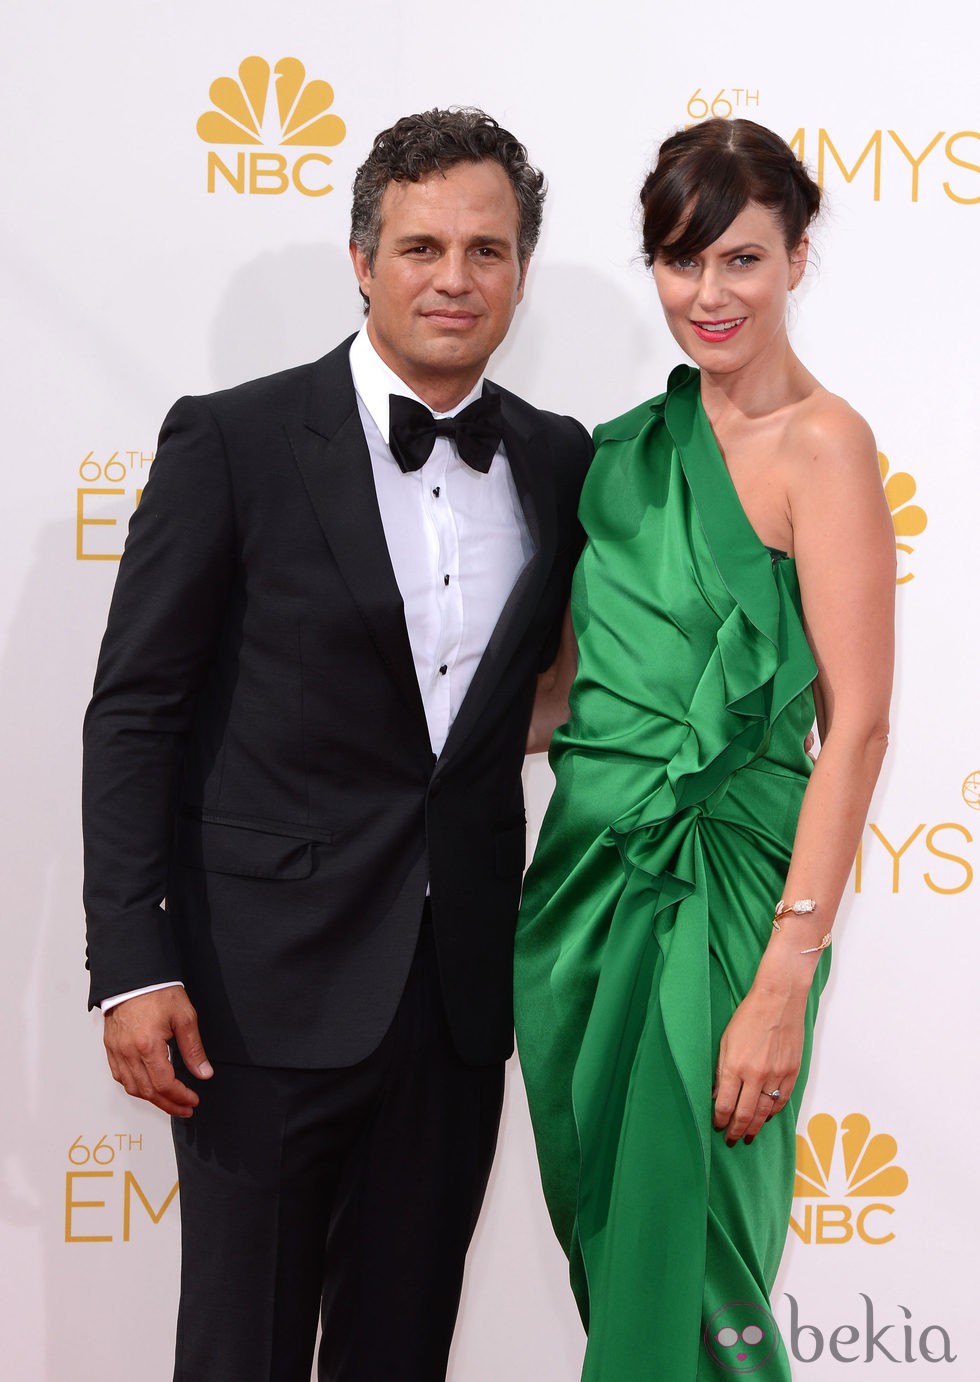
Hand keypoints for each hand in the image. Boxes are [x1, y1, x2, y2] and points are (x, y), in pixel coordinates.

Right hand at [103, 988, 212, 1117]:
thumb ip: (194, 1049)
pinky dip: (135, 1087)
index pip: (164, 1084)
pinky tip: (148, 1087)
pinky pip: (120, 1077)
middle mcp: (128, 1053)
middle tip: (185, 1108)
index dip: (180, 1097)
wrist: (133, 976)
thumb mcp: (185, 1017)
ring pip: (132, 1088)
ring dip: (152, 1099)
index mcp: (147, 1046)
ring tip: (170, 1101)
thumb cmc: (158, 992)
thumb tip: (203, 1074)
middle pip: (148, 1092)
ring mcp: (117, 1052)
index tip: (193, 1100)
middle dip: (168, 1104)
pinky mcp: (111, 1048)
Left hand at [712, 984, 805, 1145]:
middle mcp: (756, 1075)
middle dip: (736, 1131)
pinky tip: (766, 1117)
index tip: (717, 1126)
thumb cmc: (748, 1016)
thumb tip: (717, 1095)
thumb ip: (721, 1071)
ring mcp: (776, 1075)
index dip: (720, 1120)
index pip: (725, 1105)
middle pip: (745, 1114)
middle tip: (731, 1140)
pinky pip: (782, 1100)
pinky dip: (773, 1112)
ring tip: (748, 1136)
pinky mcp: (792, 1072)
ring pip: (764, 1112)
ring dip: (755, 1127)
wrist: (778, 1000)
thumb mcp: (725, 1041)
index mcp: (736, 1066)